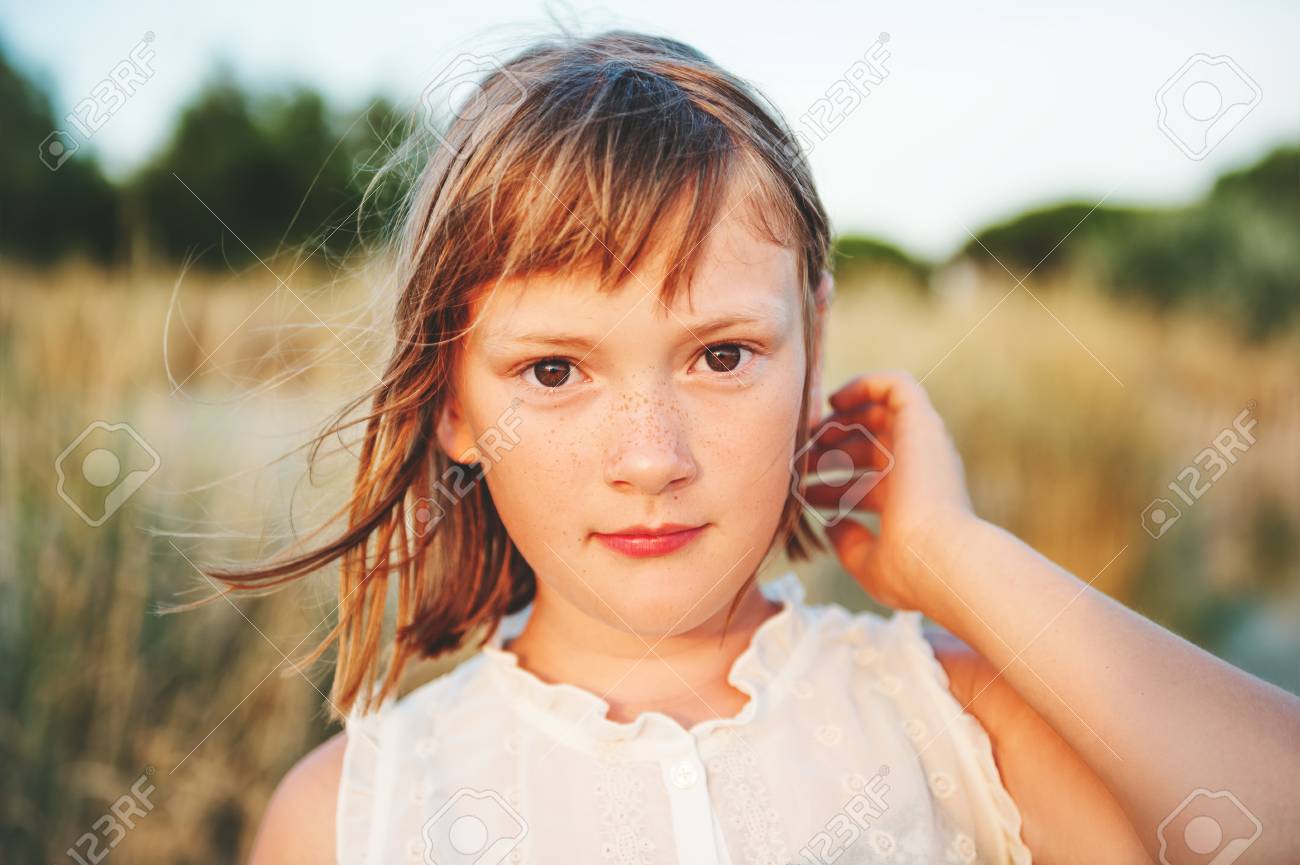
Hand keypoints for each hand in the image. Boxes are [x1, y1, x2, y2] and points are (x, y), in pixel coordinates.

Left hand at [801, 370, 977, 614]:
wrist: (941, 558)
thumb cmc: (909, 570)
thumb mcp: (868, 563)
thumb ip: (848, 542)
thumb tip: (830, 525)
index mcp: (910, 504)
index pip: (866, 484)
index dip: (830, 485)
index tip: (801, 491)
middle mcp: (919, 471)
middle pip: (870, 446)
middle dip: (830, 449)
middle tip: (799, 458)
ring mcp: (923, 445)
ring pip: (882, 412)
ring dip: (841, 418)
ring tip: (810, 433)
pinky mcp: (923, 423)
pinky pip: (897, 385)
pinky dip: (866, 384)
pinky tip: (834, 403)